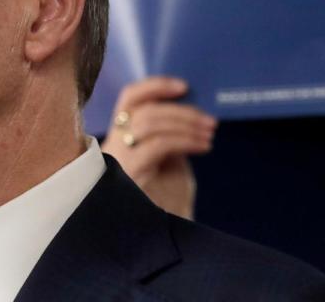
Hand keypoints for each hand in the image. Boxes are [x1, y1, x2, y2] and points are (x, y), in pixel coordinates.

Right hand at [101, 76, 216, 218]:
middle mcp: (114, 145)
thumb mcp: (169, 159)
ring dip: (185, 123)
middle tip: (209, 119)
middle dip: (180, 110)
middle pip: (143, 109)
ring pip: (149, 123)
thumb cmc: (168, 198)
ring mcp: (119, 159)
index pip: (130, 99)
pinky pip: (157, 145)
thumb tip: (191, 108)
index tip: (184, 86)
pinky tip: (203, 145)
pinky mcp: (129, 174)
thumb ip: (172, 135)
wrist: (161, 239)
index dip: (155, 86)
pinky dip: (184, 140)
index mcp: (121, 137)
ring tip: (210, 132)